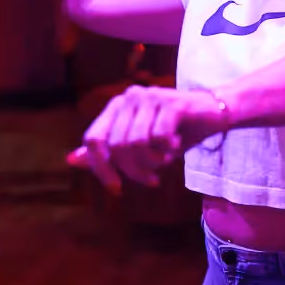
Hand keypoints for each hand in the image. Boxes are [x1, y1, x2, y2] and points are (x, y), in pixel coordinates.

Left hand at [67, 86, 226, 192]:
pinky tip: (176, 148)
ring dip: (151, 163)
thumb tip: (71, 160)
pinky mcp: (171, 103)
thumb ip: (107, 151)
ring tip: (164, 162)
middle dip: (133, 171)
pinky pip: (159, 138)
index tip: (117, 188)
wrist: (213, 114)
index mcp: (117, 105)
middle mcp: (130, 96)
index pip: (93, 140)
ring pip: (136, 144)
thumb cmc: (174, 130)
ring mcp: (150, 97)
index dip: (101, 168)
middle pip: (116, 146)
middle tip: (150, 179)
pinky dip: (167, 151)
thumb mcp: (139, 145)